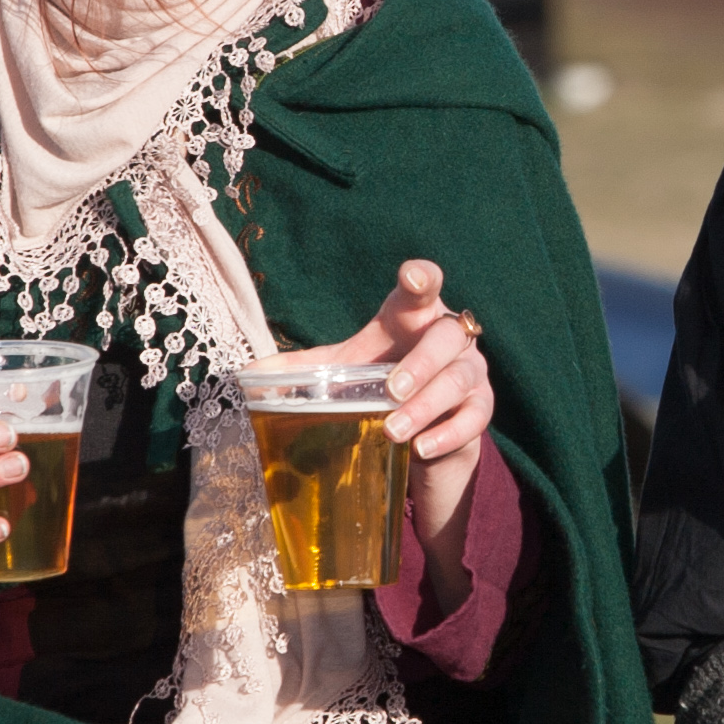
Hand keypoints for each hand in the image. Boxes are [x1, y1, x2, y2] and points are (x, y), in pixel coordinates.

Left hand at [257, 259, 494, 604]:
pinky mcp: (481, 410)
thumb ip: (298, 372)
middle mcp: (450, 339)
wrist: (422, 436)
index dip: (423, 278)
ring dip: (428, 405)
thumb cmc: (380, 389)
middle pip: (449, 335)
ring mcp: (471, 373)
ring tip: (394, 429)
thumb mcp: (339, 374)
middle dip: (422, 361)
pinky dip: (447, 433)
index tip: (412, 276)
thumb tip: (243, 378)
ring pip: (461, 379)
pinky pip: (475, 417)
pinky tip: (420, 447)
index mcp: (413, 319)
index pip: (425, 287)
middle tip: (393, 388)